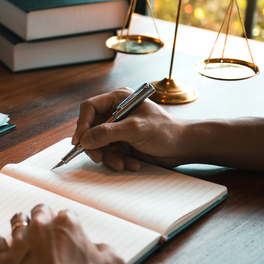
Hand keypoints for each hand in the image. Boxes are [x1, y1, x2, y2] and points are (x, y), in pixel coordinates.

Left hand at [0, 205, 124, 263]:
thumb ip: (105, 250)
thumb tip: (100, 249)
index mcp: (66, 224)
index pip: (66, 215)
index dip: (68, 224)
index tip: (68, 231)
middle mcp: (40, 228)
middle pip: (39, 213)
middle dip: (42, 217)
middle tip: (44, 224)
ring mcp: (20, 243)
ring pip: (17, 223)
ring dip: (21, 224)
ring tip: (22, 226)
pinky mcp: (4, 260)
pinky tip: (0, 242)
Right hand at [71, 88, 189, 170]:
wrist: (184, 147)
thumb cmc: (166, 131)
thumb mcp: (136, 129)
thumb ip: (108, 133)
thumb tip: (85, 139)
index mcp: (118, 99)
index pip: (90, 108)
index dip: (82, 124)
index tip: (79, 141)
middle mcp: (115, 112)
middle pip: (91, 128)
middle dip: (95, 146)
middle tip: (99, 158)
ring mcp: (118, 128)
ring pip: (98, 144)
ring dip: (108, 156)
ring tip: (122, 163)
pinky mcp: (122, 143)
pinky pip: (109, 153)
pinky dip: (117, 160)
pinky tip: (131, 163)